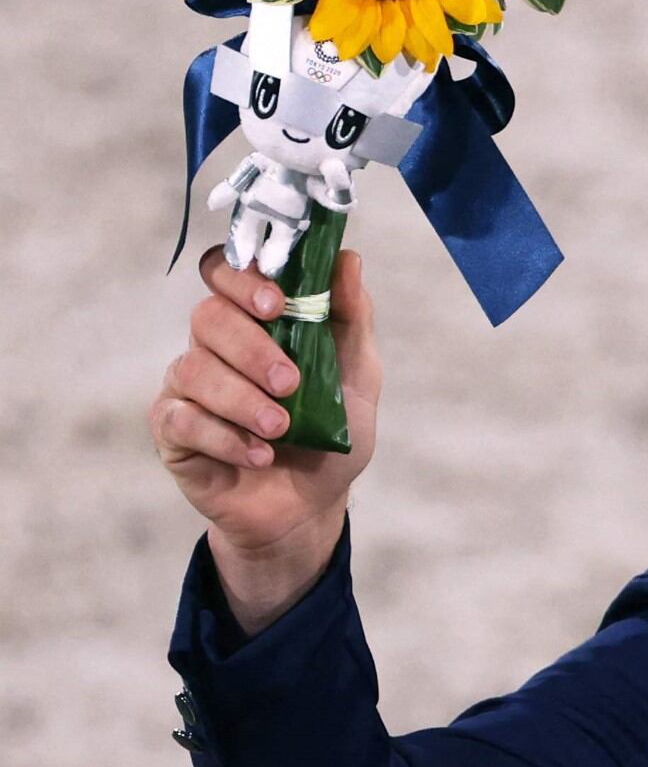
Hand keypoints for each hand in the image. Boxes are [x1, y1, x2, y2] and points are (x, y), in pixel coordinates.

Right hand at [155, 246, 376, 630]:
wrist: (309, 507)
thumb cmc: (329, 434)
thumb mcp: (357, 377)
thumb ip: (350, 319)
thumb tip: (348, 259)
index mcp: (253, 322)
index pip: (225, 274)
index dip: (241, 280)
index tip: (274, 303)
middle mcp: (213, 346)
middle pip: (208, 318)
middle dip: (252, 348)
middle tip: (291, 383)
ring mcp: (187, 387)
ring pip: (193, 369)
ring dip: (243, 400)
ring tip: (281, 429)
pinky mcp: (172, 430)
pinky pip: (183, 419)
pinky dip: (225, 437)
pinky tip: (258, 455)